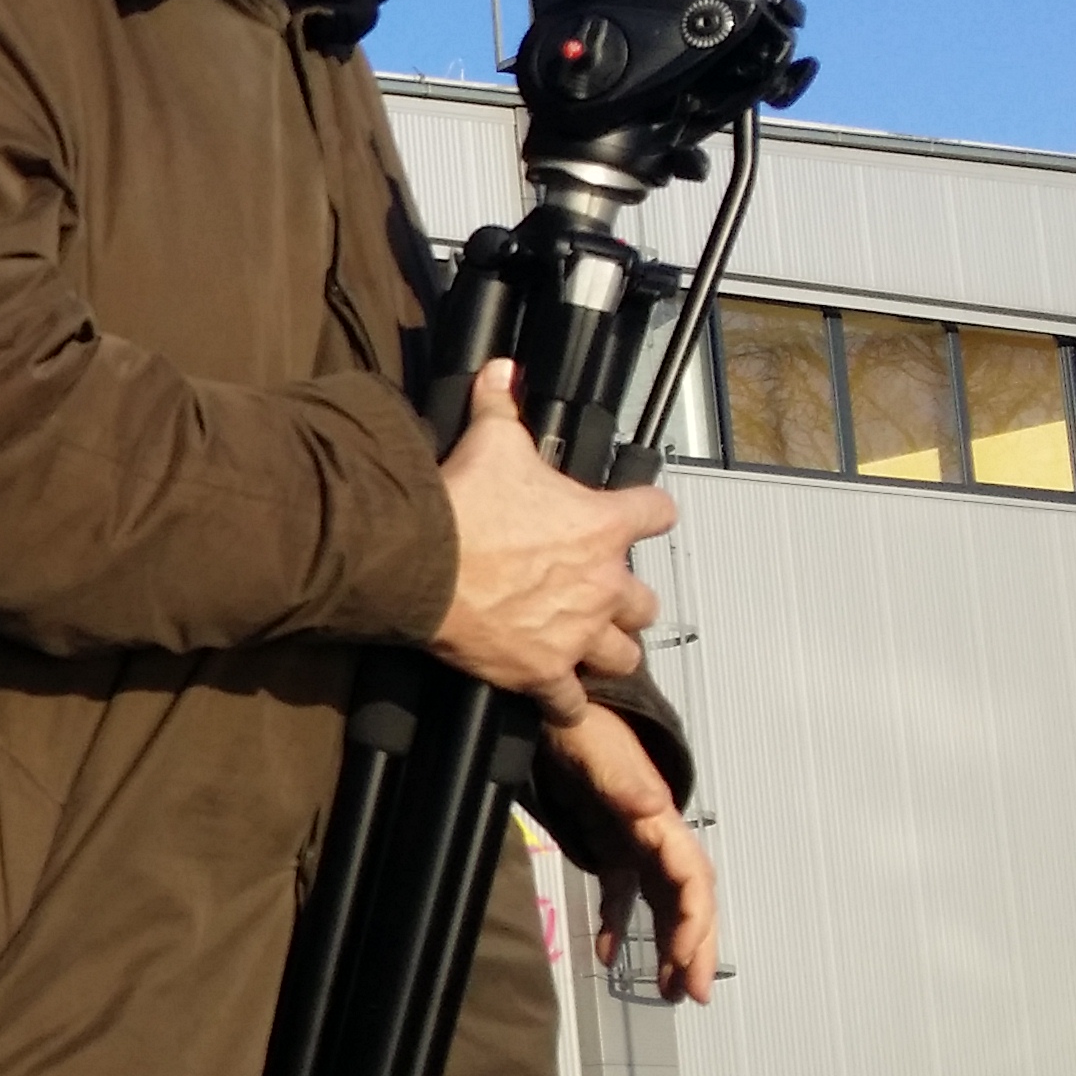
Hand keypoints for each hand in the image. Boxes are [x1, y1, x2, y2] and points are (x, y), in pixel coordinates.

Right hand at [431, 361, 672, 720]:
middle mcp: (602, 583)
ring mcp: (576, 633)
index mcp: (602, 524)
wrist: (418, 560)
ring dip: (607, 652)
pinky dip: (566, 704)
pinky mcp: (542, 673)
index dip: (647, 512)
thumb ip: (502, 405)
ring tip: (586, 649)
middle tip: (596, 594)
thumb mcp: (489, 440)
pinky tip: (556, 699)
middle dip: (625, 600)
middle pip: (645, 602)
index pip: (658, 513)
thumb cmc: (461, 504)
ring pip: (622, 657)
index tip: (637, 514)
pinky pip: (572, 705)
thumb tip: (502, 370)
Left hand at [543, 704, 718, 1004]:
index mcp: (658, 819)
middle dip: (695, 947)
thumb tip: (654, 810)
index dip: (694, 919)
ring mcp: (635, 843)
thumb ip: (622, 779)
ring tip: (671, 991)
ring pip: (662, 903)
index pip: (690, 875)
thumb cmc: (579, 724)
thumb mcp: (596, 747)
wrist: (557, 708)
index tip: (684, 957)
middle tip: (692, 994)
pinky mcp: (611, 846)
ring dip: (669, 945)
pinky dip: (620, 925)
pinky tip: (610, 955)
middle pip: (686, 899)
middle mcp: (655, 835)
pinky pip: (623, 894)